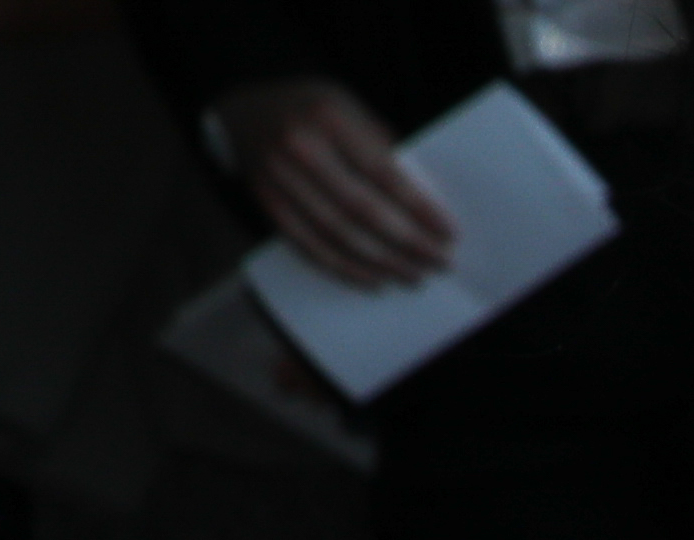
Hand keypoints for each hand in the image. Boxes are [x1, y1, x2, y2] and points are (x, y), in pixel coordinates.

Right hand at [209, 80, 455, 288]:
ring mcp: (277, 176)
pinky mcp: (266, 202)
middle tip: (440, 263)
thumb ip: (384, 145)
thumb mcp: (351, 106)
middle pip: (361, 209)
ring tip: (414, 276)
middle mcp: (299, 146)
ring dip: (381, 262)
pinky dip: (344, 268)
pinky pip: (308, 245)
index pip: (382, 172)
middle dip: (407, 243)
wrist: (244, 111)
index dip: (418, 209)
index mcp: (328, 117)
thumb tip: (426, 198)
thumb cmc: (313, 110)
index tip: (449, 234)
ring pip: (336, 233)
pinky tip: (374, 279)